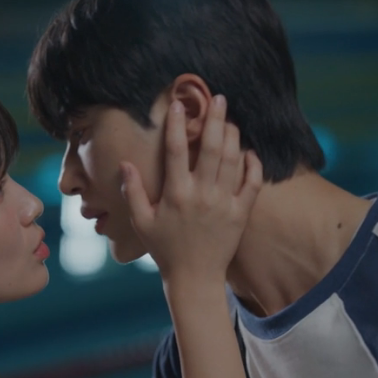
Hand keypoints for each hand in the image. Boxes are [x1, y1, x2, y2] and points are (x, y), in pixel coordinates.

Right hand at [120, 94, 262, 282]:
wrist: (194, 278)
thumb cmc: (165, 249)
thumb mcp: (142, 222)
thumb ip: (133, 191)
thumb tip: (125, 163)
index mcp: (176, 194)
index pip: (176, 151)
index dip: (177, 125)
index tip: (178, 104)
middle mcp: (202, 195)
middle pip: (212, 148)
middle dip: (216, 119)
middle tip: (219, 98)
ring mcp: (224, 204)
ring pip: (233, 161)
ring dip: (234, 136)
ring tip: (231, 119)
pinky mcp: (240, 214)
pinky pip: (252, 184)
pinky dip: (253, 164)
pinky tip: (250, 151)